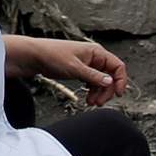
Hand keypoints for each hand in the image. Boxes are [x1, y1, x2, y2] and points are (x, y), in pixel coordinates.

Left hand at [10, 36, 127, 104]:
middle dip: (107, 90)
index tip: (118, 94)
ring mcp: (88, 64)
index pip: (118, 66)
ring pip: (102, 81)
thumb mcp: (75, 68)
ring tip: (91, 103)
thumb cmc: (53, 56)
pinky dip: (92, 91)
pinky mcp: (80, 71)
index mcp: (97, 52)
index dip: (121, 80)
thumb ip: (93, 76)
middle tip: (98, 103)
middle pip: (111, 76)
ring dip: (99, 93)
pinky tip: (87, 99)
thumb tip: (110, 82)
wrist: (34, 56)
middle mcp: (94, 57)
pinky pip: (92, 82)